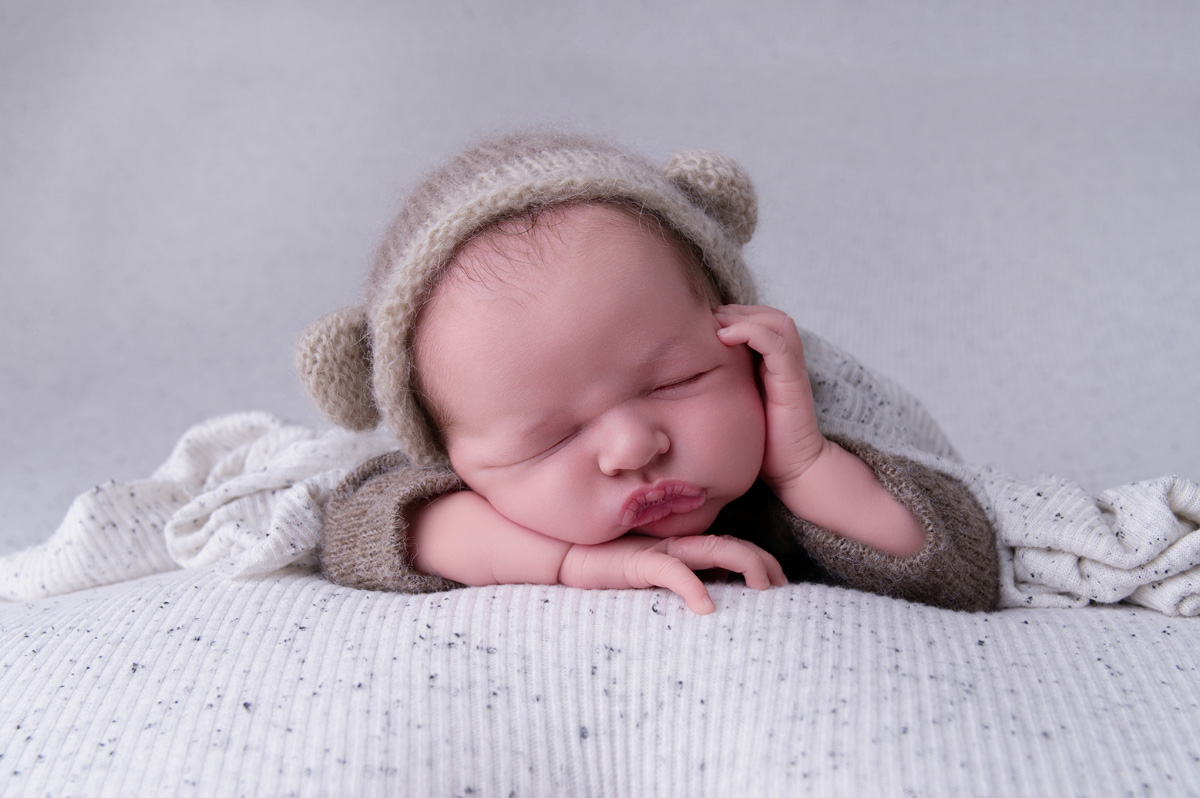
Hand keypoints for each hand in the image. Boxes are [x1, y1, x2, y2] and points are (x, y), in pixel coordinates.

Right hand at [559, 534, 786, 613]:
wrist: (561, 560)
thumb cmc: (603, 575)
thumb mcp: (649, 585)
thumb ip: (677, 587)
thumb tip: (708, 609)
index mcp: (683, 551)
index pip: (734, 548)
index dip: (762, 562)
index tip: (780, 587)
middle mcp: (678, 547)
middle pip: (735, 546)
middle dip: (765, 565)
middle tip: (783, 589)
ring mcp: (661, 552)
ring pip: (716, 549)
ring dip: (745, 565)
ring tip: (762, 589)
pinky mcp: (639, 563)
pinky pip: (673, 572)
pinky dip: (693, 588)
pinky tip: (706, 609)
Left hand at [715, 304, 826, 493]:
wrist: (793, 469)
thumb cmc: (763, 442)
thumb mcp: (737, 404)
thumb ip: (725, 384)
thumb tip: (685, 375)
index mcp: (774, 364)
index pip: (761, 321)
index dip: (735, 315)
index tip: (705, 324)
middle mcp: (786, 361)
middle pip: (770, 315)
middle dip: (738, 311)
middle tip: (709, 319)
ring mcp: (791, 369)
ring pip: (777, 322)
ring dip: (745, 316)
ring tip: (717, 325)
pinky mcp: (792, 380)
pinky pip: (777, 344)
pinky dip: (752, 332)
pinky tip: (726, 337)